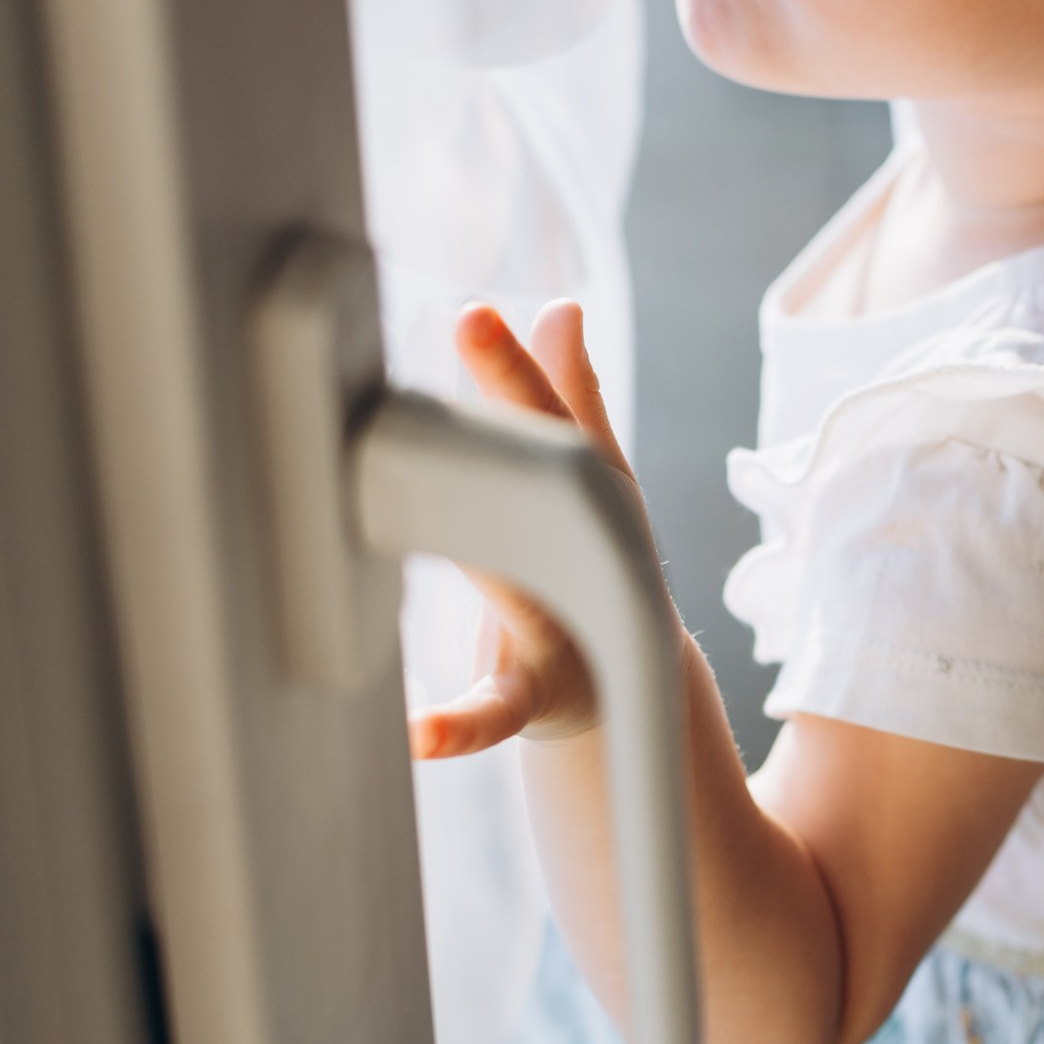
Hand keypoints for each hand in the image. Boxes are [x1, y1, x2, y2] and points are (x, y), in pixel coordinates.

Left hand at [406, 301, 637, 761]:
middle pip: (546, 481)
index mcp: (587, 502)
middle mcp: (581, 555)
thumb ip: (573, 402)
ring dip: (492, 555)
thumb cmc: (591, 572)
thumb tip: (563, 308)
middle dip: (513, 412)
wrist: (624, 689)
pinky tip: (420, 735)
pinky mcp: (537, 696)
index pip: (550, 422)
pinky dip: (461, 727)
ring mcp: (559, 624)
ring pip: (520, 583)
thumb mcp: (595, 492)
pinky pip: (497, 712)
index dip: (511, 368)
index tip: (473, 314)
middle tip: (473, 333)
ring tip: (419, 504)